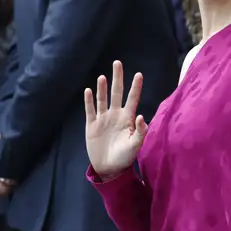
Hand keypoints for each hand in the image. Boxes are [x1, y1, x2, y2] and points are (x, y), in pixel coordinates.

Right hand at [85, 61, 146, 178]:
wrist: (109, 168)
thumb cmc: (125, 158)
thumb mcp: (135, 146)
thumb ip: (140, 132)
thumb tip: (141, 116)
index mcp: (127, 119)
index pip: (132, 99)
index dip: (135, 87)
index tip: (139, 74)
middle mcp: (115, 115)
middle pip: (116, 93)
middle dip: (117, 78)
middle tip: (117, 63)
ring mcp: (103, 119)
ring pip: (102, 99)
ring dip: (102, 88)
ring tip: (103, 76)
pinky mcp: (92, 125)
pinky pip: (90, 110)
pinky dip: (89, 100)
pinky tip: (88, 90)